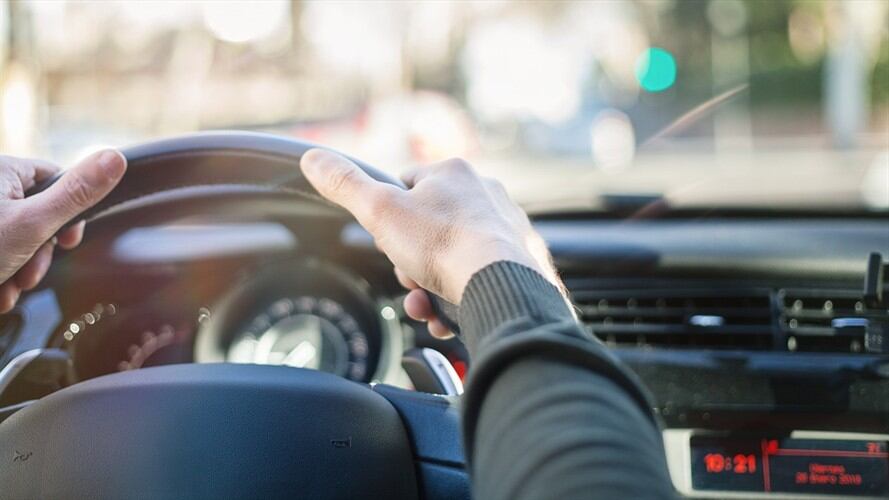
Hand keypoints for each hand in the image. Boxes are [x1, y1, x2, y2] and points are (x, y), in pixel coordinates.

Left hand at [0, 150, 126, 312]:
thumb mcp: (33, 224)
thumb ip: (76, 194)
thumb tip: (116, 157)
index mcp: (2, 171)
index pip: (55, 180)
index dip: (69, 213)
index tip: (69, 241)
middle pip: (35, 215)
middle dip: (37, 253)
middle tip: (29, 274)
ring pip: (14, 240)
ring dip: (17, 271)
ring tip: (7, 289)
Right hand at [300, 149, 560, 337]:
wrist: (501, 285)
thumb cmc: (442, 244)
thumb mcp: (380, 211)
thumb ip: (345, 185)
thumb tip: (312, 157)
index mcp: (453, 173)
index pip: (407, 185)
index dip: (390, 218)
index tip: (389, 241)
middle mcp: (485, 194)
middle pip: (429, 229)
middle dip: (411, 262)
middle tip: (410, 280)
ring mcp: (506, 228)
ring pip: (452, 258)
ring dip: (430, 288)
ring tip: (427, 306)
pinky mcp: (521, 261)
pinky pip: (478, 279)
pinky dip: (459, 300)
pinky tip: (448, 316)